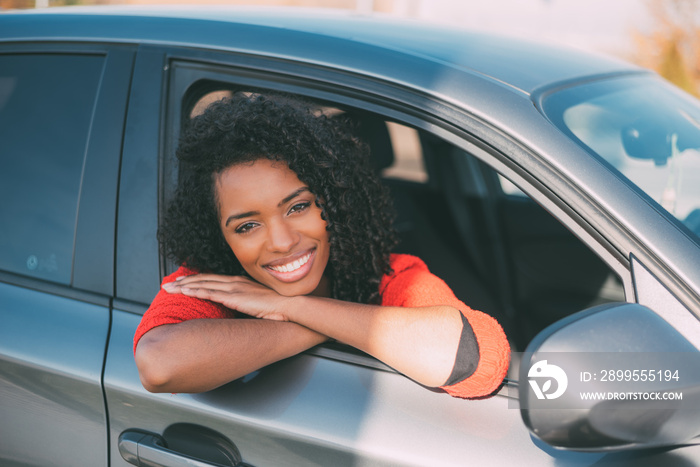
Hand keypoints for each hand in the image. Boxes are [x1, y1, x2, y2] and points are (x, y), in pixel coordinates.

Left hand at [163, 274, 291, 320]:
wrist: (289, 305)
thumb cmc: (278, 306)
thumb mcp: (259, 303)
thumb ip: (247, 303)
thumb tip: (241, 309)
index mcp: (240, 283)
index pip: (214, 279)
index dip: (197, 279)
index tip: (184, 281)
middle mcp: (235, 282)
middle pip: (204, 279)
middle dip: (184, 281)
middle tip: (169, 283)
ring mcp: (234, 288)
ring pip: (202, 284)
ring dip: (184, 285)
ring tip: (169, 288)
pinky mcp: (234, 296)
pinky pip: (210, 292)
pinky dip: (195, 291)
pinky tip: (184, 292)